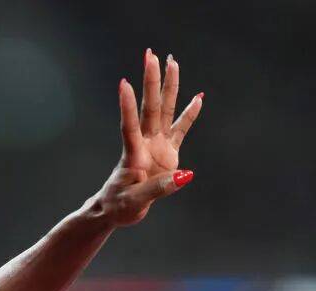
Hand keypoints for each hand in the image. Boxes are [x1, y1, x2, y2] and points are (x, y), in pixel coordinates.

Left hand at [90, 49, 203, 226]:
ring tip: (172, 62)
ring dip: (168, 87)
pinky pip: (180, 130)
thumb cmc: (120, 206)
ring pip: (163, 111)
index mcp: (133, 156)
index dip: (127, 106)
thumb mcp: (135, 202)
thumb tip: (186, 175)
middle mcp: (144, 145)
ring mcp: (156, 146)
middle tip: (151, 55)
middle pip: (149, 108)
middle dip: (151, 82)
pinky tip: (198, 97)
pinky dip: (189, 115)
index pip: (129, 127)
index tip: (124, 83)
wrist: (118, 209)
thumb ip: (159, 189)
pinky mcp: (167, 153)